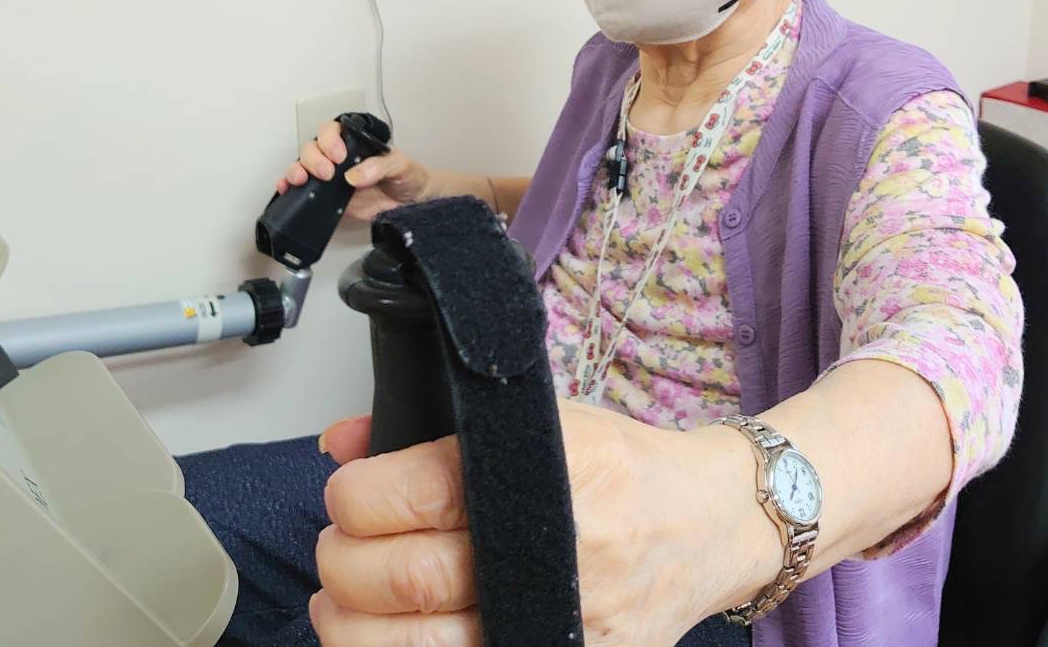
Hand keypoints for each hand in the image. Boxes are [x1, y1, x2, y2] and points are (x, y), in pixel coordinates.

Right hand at [274, 119, 433, 221]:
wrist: (412, 204)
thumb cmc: (408, 176)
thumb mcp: (400, 165)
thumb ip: (379, 166)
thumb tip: (353, 176)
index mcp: (355, 142)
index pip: (332, 131)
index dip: (330, 140)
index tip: (339, 156)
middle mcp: (339, 157)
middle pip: (313, 148)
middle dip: (314, 159)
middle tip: (328, 173)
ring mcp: (331, 178)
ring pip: (303, 166)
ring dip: (297, 170)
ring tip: (301, 180)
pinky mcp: (327, 198)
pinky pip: (303, 190)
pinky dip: (290, 187)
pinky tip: (287, 189)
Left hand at [310, 402, 782, 645]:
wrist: (706, 526)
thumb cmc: (621, 470)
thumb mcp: (541, 421)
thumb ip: (438, 432)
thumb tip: (342, 443)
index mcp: (547, 475)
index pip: (412, 493)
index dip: (356, 495)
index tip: (349, 493)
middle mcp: (555, 555)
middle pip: (402, 576)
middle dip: (344, 561)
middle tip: (341, 548)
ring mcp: (560, 626)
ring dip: (352, 625)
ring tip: (347, 601)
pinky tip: (390, 638)